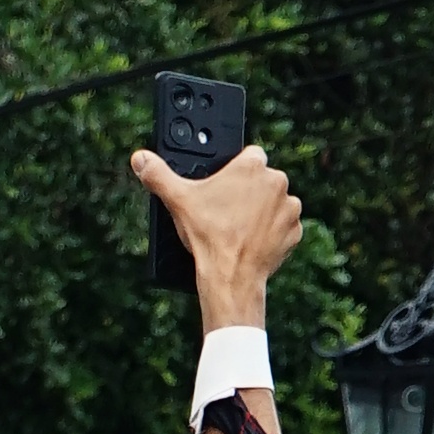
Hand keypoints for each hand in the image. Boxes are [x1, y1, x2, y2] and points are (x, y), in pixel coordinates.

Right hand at [130, 139, 301, 328]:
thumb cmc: (208, 236)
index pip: (247, 156)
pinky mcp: (295, 231)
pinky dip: (272, 232)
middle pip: (260, 180)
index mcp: (252, 166)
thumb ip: (158, 175)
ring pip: (274, 202)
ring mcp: (289, 207)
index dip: (235, 171)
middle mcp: (277, 181)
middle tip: (227, 211)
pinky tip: (253, 241)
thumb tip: (139, 158)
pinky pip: (284, 226)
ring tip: (239, 228)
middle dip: (248, 192)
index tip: (224, 187)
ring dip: (262, 211)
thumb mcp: (178, 201)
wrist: (231, 278)